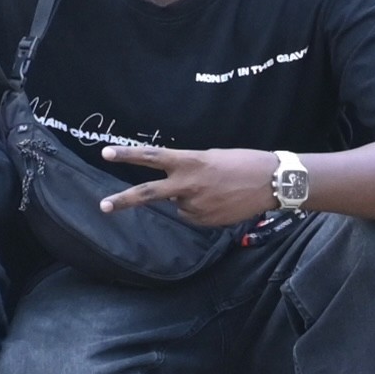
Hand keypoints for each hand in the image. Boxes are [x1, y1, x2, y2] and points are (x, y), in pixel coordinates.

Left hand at [96, 136, 280, 233]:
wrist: (270, 182)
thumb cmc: (243, 162)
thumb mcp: (211, 157)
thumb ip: (188, 169)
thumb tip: (174, 187)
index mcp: (189, 161)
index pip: (152, 156)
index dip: (127, 154)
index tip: (106, 152)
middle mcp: (187, 184)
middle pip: (148, 193)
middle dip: (124, 200)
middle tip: (103, 206)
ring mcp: (195, 206)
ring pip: (178, 205)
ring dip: (188, 199)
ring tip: (216, 190)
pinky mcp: (205, 221)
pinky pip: (193, 215)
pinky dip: (201, 210)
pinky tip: (220, 202)